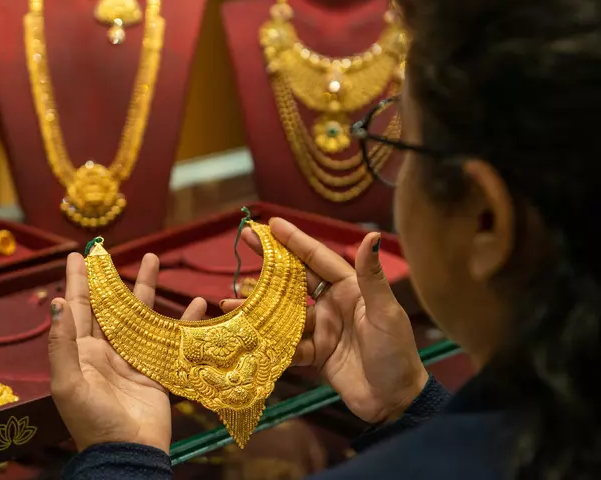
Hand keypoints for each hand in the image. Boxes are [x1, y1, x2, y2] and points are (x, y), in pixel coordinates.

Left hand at [49, 252, 207, 452]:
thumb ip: (62, 343)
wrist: (127, 454)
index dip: (78, 281)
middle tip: (112, 252)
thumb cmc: (92, 421)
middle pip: (110, 305)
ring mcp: (132, 358)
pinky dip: (183, 319)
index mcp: (82, 352)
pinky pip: (170, 337)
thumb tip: (56, 302)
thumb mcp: (68, 383)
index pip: (78, 307)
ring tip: (153, 259)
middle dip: (112, 278)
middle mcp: (106, 350)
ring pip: (140, 314)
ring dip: (147, 287)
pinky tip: (196, 303)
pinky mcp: (157, 370)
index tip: (77, 255)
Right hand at [222, 218, 427, 424]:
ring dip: (258, 305)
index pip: (317, 257)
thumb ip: (372, 277)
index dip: (294, 240)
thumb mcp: (385, 313)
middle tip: (243, 239)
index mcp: (349, 289)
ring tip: (228, 299)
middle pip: (294, 277)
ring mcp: (321, 329)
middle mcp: (331, 304)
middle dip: (268, 260)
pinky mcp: (314, 354)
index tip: (271, 223)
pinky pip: (285, 343)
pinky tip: (244, 334)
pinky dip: (265, 339)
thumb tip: (370, 237)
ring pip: (283, 312)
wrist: (395, 402)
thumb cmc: (396, 353)